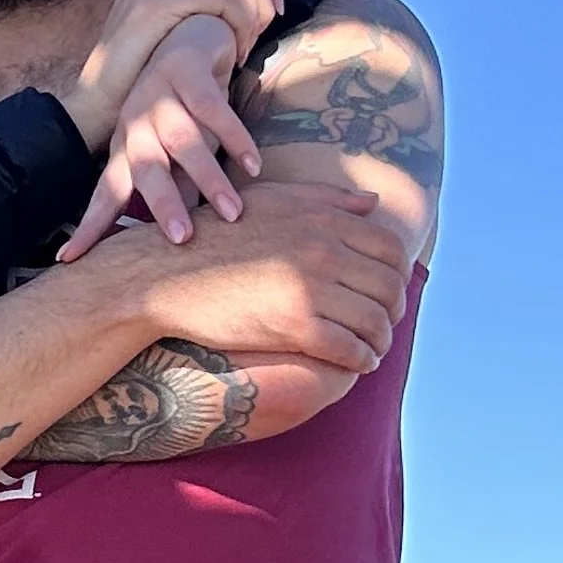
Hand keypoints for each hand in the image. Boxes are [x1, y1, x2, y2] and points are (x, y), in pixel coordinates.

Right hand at [60, 0, 280, 150]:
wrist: (92, 108)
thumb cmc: (138, 83)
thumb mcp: (173, 37)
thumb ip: (200, 12)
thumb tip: (249, 3)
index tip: (273, 9)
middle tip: (262, 32)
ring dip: (253, 11)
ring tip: (243, 47)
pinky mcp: (153, 4)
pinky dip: (240, 22)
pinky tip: (232, 53)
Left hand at [60, 14, 258, 256]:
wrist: (191, 35)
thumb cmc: (183, 106)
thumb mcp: (175, 151)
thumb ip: (174, 186)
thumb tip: (177, 239)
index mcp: (126, 146)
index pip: (106, 192)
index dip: (90, 224)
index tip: (68, 260)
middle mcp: (136, 122)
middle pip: (145, 167)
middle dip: (162, 203)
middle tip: (182, 239)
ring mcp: (159, 93)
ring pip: (181, 140)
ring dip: (207, 177)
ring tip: (233, 213)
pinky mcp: (186, 70)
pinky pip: (213, 109)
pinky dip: (235, 137)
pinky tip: (253, 166)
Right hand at [98, 180, 408, 371]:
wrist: (164, 274)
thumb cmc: (216, 237)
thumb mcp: (272, 200)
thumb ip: (327, 198)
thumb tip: (374, 205)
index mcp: (322, 219)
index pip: (390, 249)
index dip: (398, 275)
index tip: (388, 293)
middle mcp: (323, 249)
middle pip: (389, 287)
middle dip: (394, 311)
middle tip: (384, 326)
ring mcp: (310, 287)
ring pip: (374, 321)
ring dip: (381, 340)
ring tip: (373, 348)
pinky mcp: (293, 324)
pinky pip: (348, 348)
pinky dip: (362, 359)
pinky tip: (358, 364)